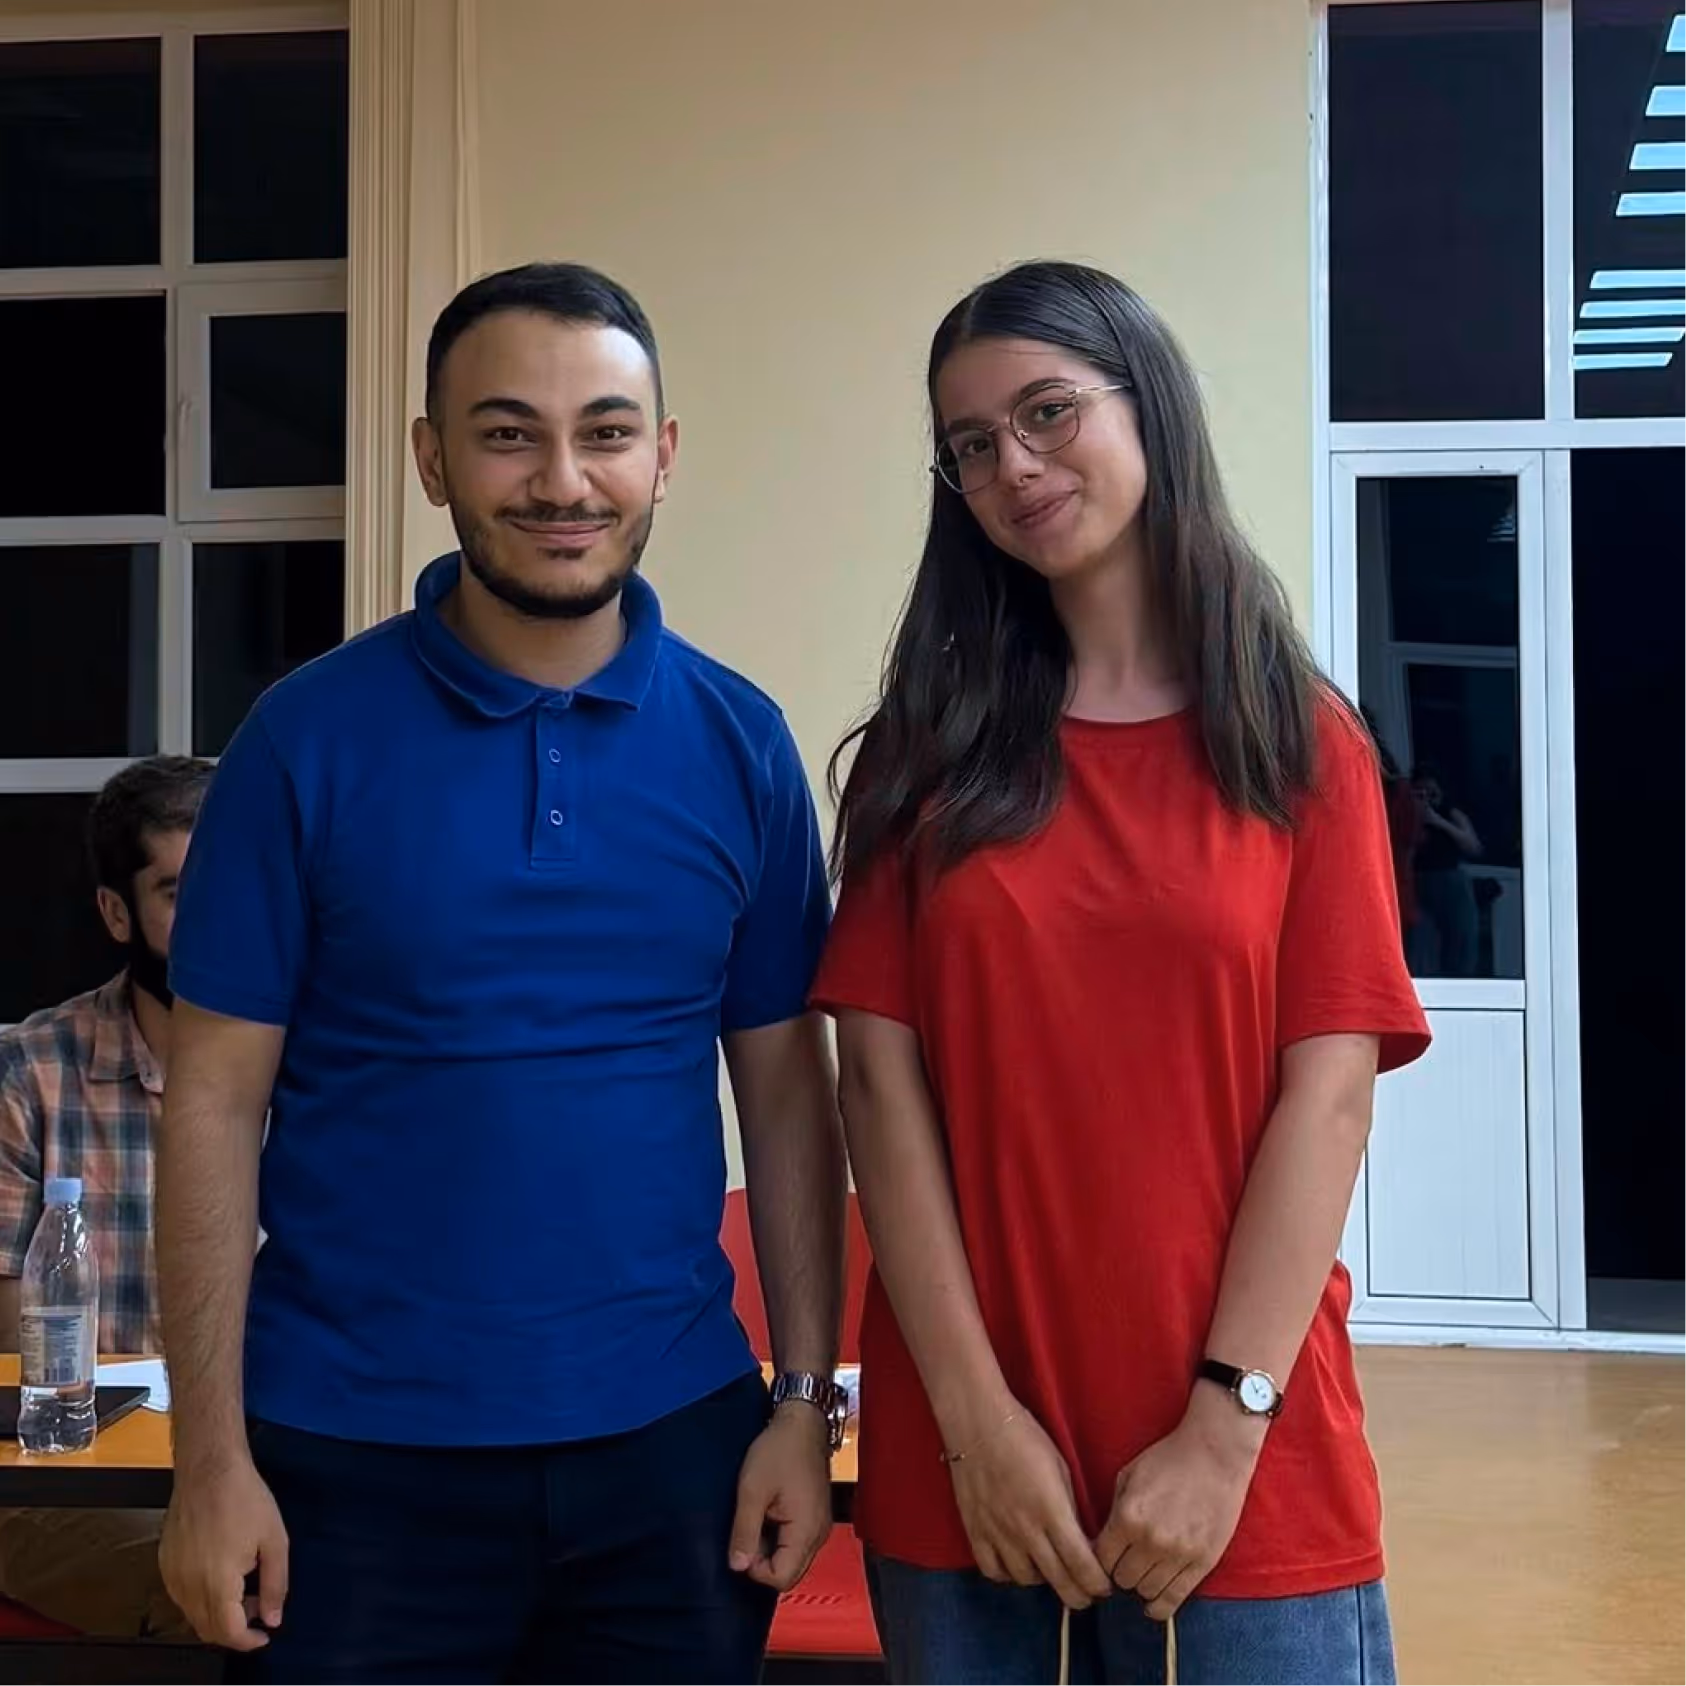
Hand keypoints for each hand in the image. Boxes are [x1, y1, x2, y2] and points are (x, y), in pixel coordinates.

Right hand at [160, 1453, 288, 1650]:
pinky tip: (222, 1575)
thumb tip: (273, 1617)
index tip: (263, 1635)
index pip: (227, 1632)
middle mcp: (188, 1585)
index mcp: (217, 1582)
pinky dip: (202, 1599)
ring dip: (218, 1614)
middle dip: (235, 1629)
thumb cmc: (243, 1497)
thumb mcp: (275, 1540)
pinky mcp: (165, 1564)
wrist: (209, 1469)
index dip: (248, 1641)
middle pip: (207, 1630)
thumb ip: (276, 1584)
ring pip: (192, 1616)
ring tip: (243, 1586)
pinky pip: (182, 1597)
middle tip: (258, 1607)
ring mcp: (173, 1575)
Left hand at [728, 1404, 833, 1591]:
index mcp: (807, 1531)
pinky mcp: (816, 1517)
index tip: (743, 1542)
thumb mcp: (752, 1490)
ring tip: (757, 1519)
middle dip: (764, 1563)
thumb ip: (745, 1531)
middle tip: (747, 1532)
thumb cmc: (778, 1451)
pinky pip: (797, 1543)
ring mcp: (820, 1526)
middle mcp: (819, 1535)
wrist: (802, 1422)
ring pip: (793, 1559)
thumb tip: (737, 1568)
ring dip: (771, 1550)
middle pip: (790, 1573)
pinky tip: (768, 1515)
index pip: (782, 1578)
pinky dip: (780, 1538)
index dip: (756, 1570)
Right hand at [946, 1404, 1112, 1610]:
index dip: (1097, 1584)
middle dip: (1078, 1595)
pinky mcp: (975, 1531)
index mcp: (1052, 1511)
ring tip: (1050, 1570)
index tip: (1104, 1587)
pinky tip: (1017, 1564)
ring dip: (1044, 1581)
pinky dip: (1008, 1575)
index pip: (1081, 1565)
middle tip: (1086, 1594)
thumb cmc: (1026, 1438)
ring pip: (1026, 1580)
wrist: (978, 1423)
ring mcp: (997, 1533)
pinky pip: (993, 1570)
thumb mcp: (1061, 1470)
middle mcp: (1025, 1530)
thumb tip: (1081, 1540)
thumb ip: (1070, 1509)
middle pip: (1058, 1581)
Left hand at [1094, 1390, 1264, 1621]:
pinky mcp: (1202, 1562)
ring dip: (1141, 1584)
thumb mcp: (1128, 1476)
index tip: (1104, 1556)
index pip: (1101, 1559)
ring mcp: (1178, 1554)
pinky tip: (1154, 1605)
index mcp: (1127, 1517)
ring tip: (1143, 1572)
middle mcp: (1150, 1540)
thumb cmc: (1169, 1459)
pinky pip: (1175, 1598)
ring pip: (1146, 1591)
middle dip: (1119, 1571)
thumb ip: (1113, 1511)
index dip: (1100, 1558)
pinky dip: (1160, 1606)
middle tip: (1125, 1562)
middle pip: (1122, 1579)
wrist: (1214, 1454)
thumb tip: (1102, 1541)